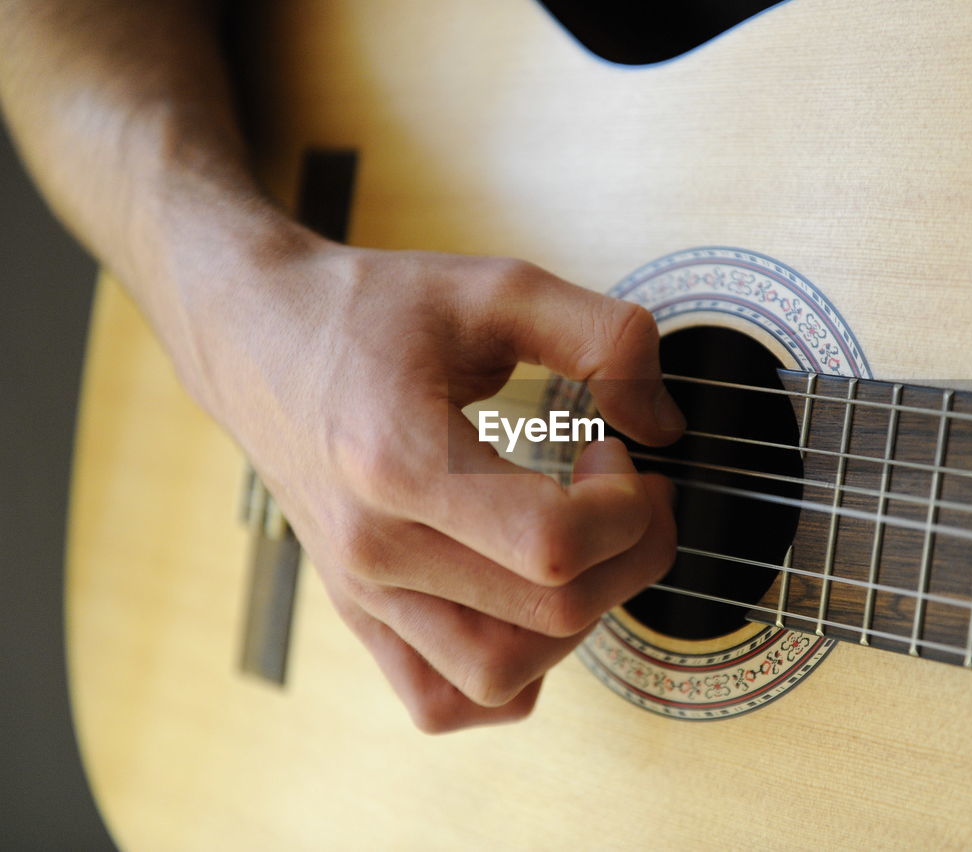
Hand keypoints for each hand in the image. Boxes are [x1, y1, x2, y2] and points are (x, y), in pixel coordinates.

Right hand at [186, 234, 683, 731]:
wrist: (259, 338)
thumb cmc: (368, 312)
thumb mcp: (499, 285)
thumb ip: (606, 336)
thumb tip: (662, 424)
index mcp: (399, 460)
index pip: (553, 543)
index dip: (624, 507)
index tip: (618, 454)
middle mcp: (374, 545)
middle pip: (550, 613)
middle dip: (629, 556)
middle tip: (626, 495)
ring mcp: (363, 590)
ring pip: (502, 676)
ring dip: (577, 623)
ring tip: (580, 551)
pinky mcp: (360, 611)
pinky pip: (442, 700)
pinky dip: (506, 678)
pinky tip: (526, 607)